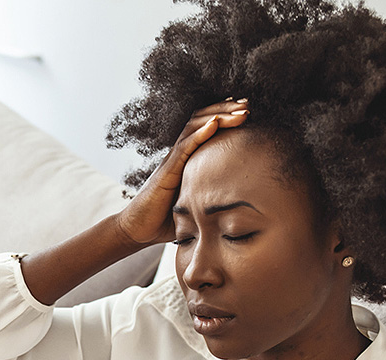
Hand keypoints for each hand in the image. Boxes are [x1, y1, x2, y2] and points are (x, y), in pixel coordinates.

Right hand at [114, 98, 249, 246]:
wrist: (137, 229)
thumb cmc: (165, 219)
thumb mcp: (196, 203)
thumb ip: (212, 195)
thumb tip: (239, 202)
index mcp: (186, 158)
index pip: (205, 127)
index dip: (224, 115)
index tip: (246, 110)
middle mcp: (178, 154)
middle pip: (202, 120)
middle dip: (226, 109)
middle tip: (248, 104)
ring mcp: (171, 160)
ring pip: (195, 128)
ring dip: (219, 116)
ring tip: (240, 110)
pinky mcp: (166, 171)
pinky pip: (184, 147)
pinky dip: (200, 133)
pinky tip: (215, 124)